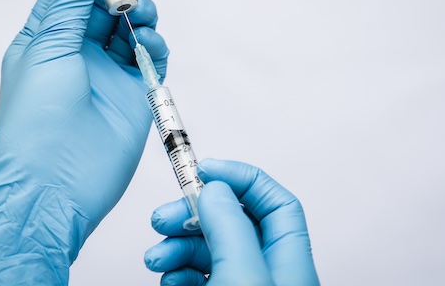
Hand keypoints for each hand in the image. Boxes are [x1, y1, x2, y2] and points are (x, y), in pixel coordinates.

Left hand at [0, 0, 166, 284]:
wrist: (56, 183)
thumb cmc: (36, 120)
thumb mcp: (49, 45)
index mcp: (49, 33)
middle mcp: (80, 49)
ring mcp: (110, 71)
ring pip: (134, 23)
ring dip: (142, 7)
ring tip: (141, 6)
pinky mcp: (135, 92)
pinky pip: (153, 55)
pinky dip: (156, 42)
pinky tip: (151, 41)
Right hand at [145, 159, 319, 285]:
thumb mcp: (242, 276)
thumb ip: (230, 227)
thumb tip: (215, 188)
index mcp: (289, 262)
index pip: (275, 202)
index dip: (241, 178)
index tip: (203, 169)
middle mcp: (268, 273)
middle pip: (233, 224)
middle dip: (193, 214)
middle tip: (162, 218)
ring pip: (210, 251)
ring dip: (177, 246)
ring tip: (155, 257)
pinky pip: (197, 277)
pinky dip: (178, 272)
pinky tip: (167, 279)